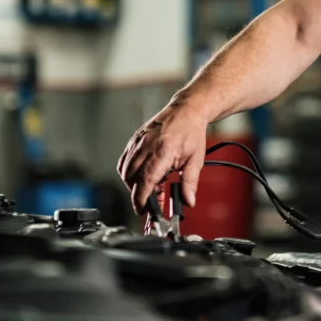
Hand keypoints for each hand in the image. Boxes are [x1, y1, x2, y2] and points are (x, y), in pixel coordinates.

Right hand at [117, 99, 208, 213]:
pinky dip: (129, 173)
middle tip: (152, 201)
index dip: (140, 199)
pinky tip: (142, 175)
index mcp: (163, 151)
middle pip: (132, 178)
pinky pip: (124, 161)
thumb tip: (188, 201)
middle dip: (138, 194)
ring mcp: (138, 142)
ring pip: (125, 171)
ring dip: (134, 184)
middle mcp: (146, 146)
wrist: (187, 110)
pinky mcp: (134, 140)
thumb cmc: (191, 132)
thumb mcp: (195, 160)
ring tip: (151, 187)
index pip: (145, 180)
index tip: (143, 210)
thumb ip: (189, 183)